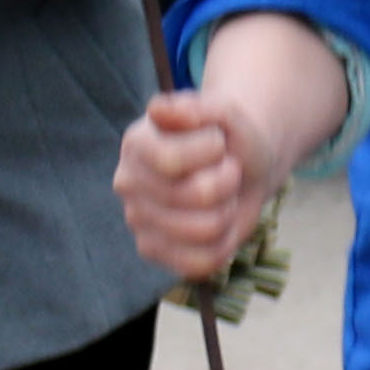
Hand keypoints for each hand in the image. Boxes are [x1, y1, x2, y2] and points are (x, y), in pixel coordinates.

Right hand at [117, 87, 279, 284]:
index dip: (212, 152)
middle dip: (227, 181)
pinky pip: (200, 263)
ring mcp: (138, 221)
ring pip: (204, 231)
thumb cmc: (229, 139)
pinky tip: (217, 223)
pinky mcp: (155, 251)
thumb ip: (198, 107)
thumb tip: (158, 109)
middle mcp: (128, 183)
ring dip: (227, 211)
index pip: (172, 161)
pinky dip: (224, 243)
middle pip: (195, 196)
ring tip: (221, 196)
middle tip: (225, 170)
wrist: (240, 167)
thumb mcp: (225, 113)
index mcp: (137, 144)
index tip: (219, 142)